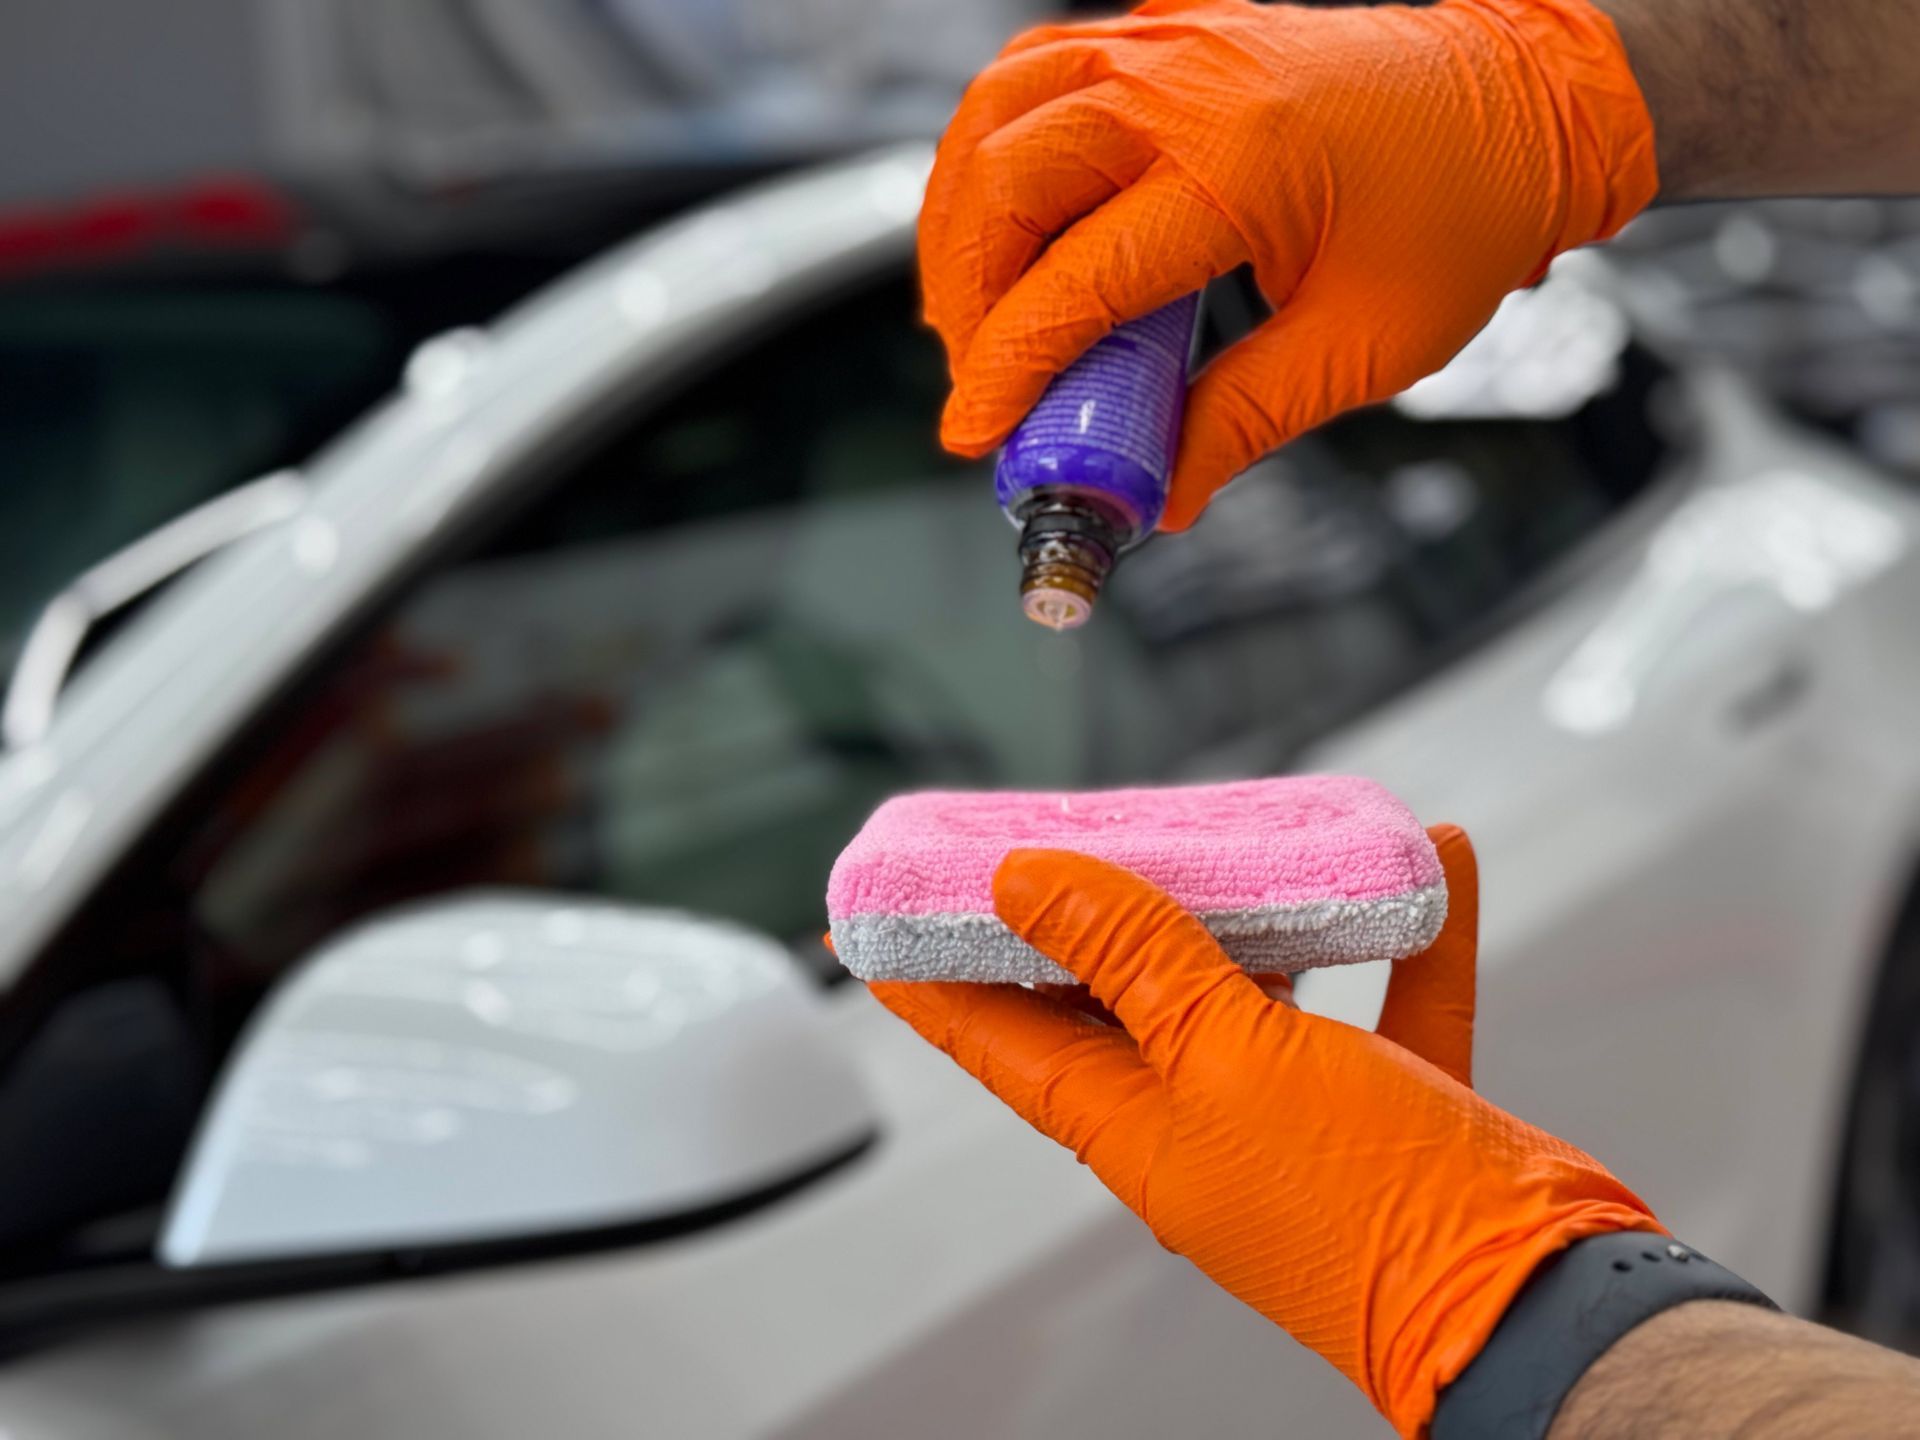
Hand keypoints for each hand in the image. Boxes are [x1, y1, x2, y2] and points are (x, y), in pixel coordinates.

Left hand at [870, 827, 1660, 1437]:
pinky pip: (1388, 991)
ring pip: (1247, 984)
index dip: (930, 975)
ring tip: (1232, 829)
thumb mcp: (1228, 1059)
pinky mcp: (1393, 1099)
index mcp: (1132, 1124)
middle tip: (1051, 831)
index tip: (873, 917)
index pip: (997, 1037)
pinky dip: (1401, 931)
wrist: (1539, 1305)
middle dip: (1081, 913)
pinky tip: (1432, 859)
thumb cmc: (1368, 1208)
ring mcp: (1297, 1109)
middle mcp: (1201, 1115)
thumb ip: (1134, 961)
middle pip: (1114, 995)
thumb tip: (1026, 883)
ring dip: (1246, 908)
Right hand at [919, 0, 1657, 528]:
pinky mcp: (1165, 31)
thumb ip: (1244, 422)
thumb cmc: (1463, 214)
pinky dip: (993, 142)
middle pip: (1008, 181)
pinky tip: (996, 211)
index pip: (1079, 279)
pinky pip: (1036, 69)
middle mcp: (1190, 89)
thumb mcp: (1362, 348)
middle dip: (967, 294)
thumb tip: (1160, 494)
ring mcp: (1170, 43)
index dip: (1010, 366)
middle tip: (979, 374)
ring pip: (1000, 112)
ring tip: (968, 304)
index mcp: (1246, 170)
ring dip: (962, 215)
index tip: (974, 431)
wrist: (1526, 103)